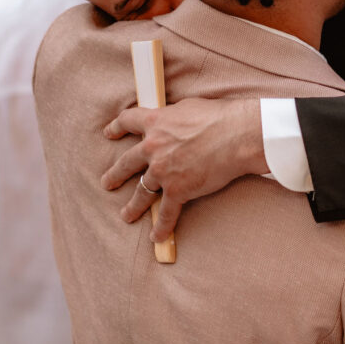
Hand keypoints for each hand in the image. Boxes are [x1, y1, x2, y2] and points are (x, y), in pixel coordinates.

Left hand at [102, 97, 267, 241]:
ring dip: (133, 205)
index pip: (128, 121)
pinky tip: (156, 236)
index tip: (109, 132)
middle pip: (127, 162)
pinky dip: (161, 226)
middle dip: (115, 175)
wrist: (237, 135)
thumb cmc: (219, 117)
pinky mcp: (178, 190)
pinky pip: (166, 212)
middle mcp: (153, 146)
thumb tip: (171, 123)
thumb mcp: (187, 107)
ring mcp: (163, 171)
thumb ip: (172, 117)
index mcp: (155, 122)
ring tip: (126, 214)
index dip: (116, 126)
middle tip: (108, 183)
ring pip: (142, 191)